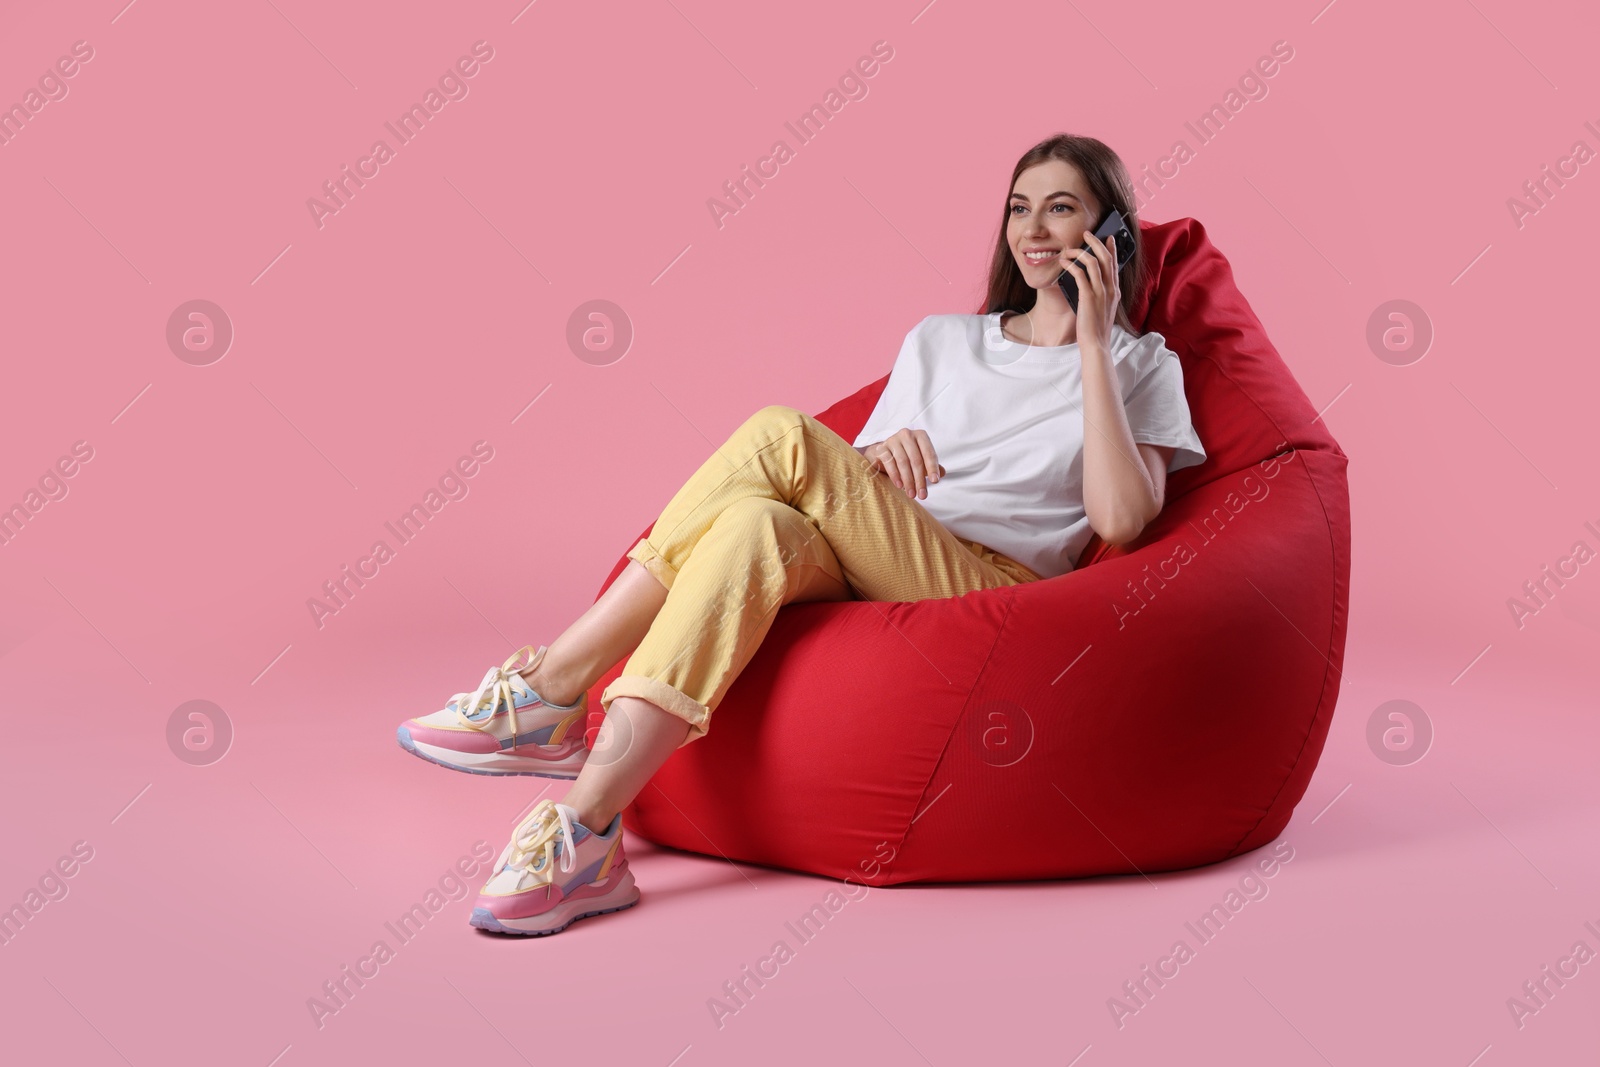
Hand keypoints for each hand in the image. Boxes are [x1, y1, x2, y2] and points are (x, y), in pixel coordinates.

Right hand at [863, 428, 944, 499]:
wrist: (884, 452)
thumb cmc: (907, 455)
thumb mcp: (921, 459)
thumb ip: (931, 466)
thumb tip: (942, 473)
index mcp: (920, 436)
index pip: (929, 453)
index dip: (933, 468)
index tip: (935, 482)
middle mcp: (907, 435)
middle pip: (916, 460)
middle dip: (920, 479)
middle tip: (922, 495)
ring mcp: (893, 440)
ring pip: (903, 462)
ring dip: (908, 481)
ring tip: (911, 494)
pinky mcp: (881, 448)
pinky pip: (889, 462)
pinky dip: (895, 475)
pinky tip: (899, 486)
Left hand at [1059, 232, 1118, 352]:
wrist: (1096, 344)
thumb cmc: (1096, 328)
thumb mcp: (1103, 308)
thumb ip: (1101, 294)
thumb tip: (1091, 284)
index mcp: (1115, 291)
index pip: (1115, 264)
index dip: (1111, 248)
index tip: (1107, 237)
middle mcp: (1111, 289)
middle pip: (1106, 257)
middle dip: (1096, 242)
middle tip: (1086, 234)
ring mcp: (1101, 292)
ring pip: (1093, 262)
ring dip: (1080, 252)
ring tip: (1069, 249)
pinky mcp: (1089, 297)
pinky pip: (1080, 274)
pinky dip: (1071, 265)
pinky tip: (1063, 263)